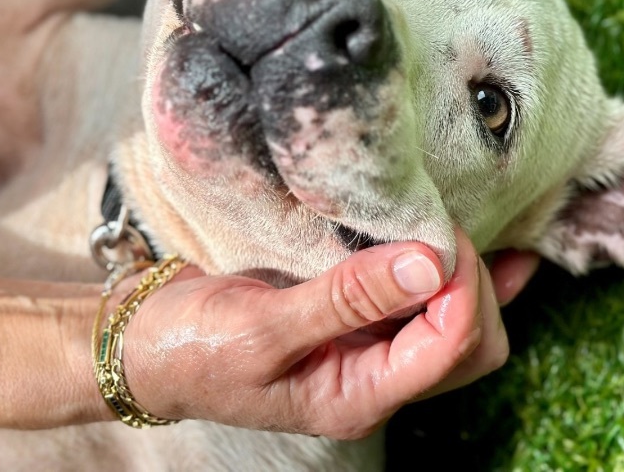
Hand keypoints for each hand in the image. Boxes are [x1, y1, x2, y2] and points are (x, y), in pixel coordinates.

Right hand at [123, 229, 536, 438]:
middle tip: (448, 228)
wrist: (148, 341)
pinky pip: (423, 302)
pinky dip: (448, 272)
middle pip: (471, 348)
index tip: (438, 234)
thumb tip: (428, 262)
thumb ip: (346, 298)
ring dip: (471, 279)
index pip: (448, 349)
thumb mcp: (263, 326)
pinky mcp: (357, 321)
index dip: (461, 289)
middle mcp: (374, 380)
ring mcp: (368, 351)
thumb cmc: (193, 346)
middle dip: (476, 287)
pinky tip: (456, 235)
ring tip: (467, 226)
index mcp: (356, 397)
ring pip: (458, 326)